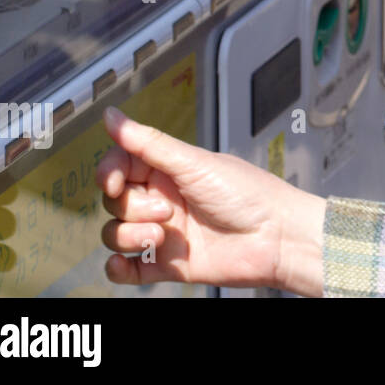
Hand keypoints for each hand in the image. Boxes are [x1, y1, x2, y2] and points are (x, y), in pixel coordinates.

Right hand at [96, 107, 325, 295]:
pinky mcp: (165, 264)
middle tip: (166, 210)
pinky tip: (129, 263)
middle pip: (115, 201)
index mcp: (170, 170)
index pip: (120, 164)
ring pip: (115, 234)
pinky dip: (117, 268)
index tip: (112, 180)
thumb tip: (111, 115)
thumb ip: (148, 143)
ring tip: (162, 236)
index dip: (108, 172)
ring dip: (128, 236)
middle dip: (132, 206)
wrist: (276, 238)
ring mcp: (163, 232)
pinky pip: (123, 269)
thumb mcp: (194, 163)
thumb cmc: (248, 194)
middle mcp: (163, 199)